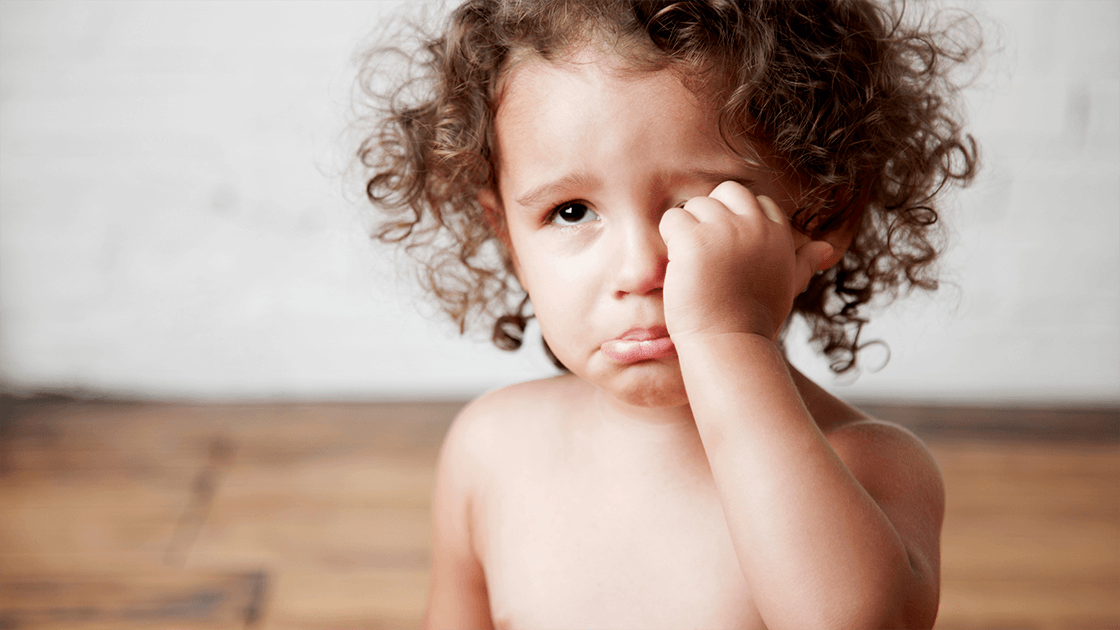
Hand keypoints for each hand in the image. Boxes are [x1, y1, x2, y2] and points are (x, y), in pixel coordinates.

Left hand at [658, 181, 832, 341]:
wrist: (729, 345)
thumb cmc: (754, 321)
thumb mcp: (786, 287)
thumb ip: (803, 263)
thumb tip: (827, 248)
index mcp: (778, 234)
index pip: (756, 201)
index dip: (735, 223)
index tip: (729, 254)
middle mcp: (755, 226)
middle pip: (726, 192)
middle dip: (711, 215)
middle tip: (706, 254)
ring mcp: (724, 231)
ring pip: (695, 205)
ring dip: (687, 230)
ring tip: (692, 265)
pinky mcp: (694, 241)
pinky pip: (672, 219)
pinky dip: (669, 240)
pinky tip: (677, 265)